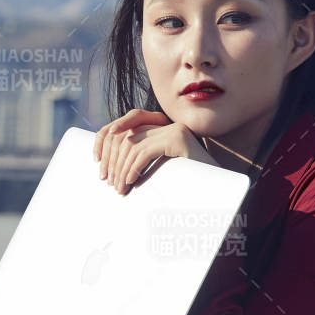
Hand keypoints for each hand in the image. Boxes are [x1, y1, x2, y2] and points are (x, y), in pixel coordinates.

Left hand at [92, 108, 217, 193]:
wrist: (216, 189)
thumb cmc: (187, 182)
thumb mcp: (159, 168)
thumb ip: (142, 159)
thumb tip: (111, 164)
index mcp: (161, 128)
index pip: (127, 127)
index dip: (108, 142)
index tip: (98, 163)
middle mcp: (167, 125)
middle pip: (127, 136)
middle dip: (114, 161)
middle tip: (110, 183)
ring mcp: (173, 130)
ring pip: (133, 146)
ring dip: (122, 169)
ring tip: (120, 188)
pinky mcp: (178, 139)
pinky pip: (146, 151)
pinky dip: (134, 168)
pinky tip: (131, 182)